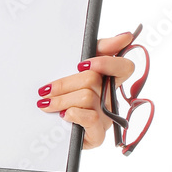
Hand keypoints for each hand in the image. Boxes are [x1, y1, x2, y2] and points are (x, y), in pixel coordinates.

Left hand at [35, 31, 137, 149]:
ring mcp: (106, 117)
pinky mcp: (98, 135)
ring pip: (87, 97)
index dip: (107, 62)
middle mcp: (111, 98)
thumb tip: (126, 36)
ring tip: (45, 103)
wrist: (50, 130)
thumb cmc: (65, 96)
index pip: (124, 67)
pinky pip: (90, 118)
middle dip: (63, 83)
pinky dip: (74, 114)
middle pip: (92, 80)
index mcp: (108, 81)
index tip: (82, 64)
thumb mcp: (74, 69)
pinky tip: (63, 115)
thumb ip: (98, 50)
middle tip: (45, 89)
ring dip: (61, 100)